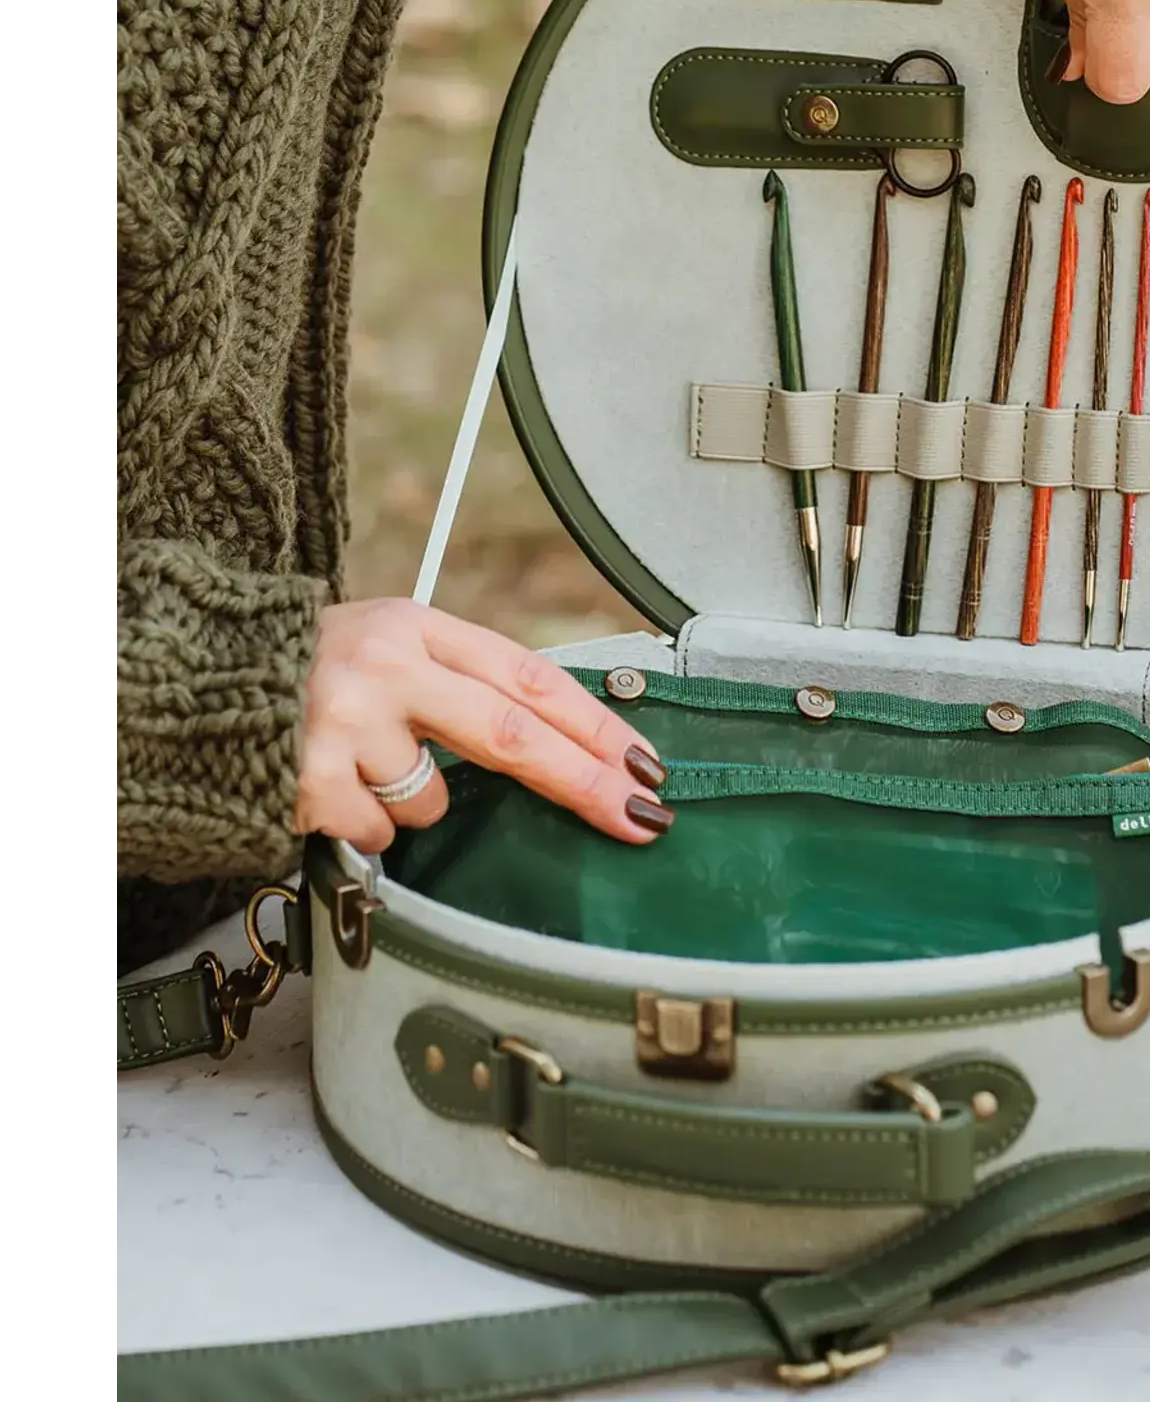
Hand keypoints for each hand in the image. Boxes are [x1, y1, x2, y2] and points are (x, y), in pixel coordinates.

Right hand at [293, 599, 672, 852]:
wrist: (195, 683)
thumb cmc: (310, 673)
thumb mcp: (390, 647)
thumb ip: (462, 680)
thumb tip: (564, 736)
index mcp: (416, 627)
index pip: (527, 676)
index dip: (593, 723)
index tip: (643, 762)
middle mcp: (387, 668)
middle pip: (512, 735)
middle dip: (585, 781)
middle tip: (639, 816)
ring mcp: (347, 726)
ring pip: (437, 800)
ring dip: (420, 802)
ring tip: (367, 765)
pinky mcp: (313, 783)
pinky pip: (381, 833)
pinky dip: (366, 827)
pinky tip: (333, 790)